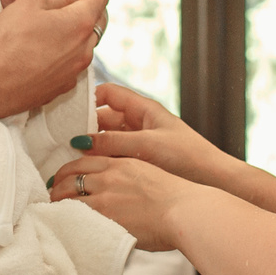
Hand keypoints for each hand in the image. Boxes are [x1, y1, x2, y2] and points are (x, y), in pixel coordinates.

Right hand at [0, 0, 105, 117]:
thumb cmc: (9, 39)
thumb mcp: (30, 4)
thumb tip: (71, 0)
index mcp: (80, 23)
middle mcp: (85, 48)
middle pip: (97, 19)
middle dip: (87, 3)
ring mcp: (76, 69)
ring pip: (86, 42)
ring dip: (77, 27)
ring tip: (57, 19)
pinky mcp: (65, 84)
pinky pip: (73, 61)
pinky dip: (67, 48)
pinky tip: (49, 45)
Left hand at [50, 153, 188, 250]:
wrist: (186, 210)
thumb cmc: (177, 198)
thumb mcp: (149, 175)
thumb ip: (130, 178)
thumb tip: (122, 191)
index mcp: (120, 163)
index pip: (83, 161)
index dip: (67, 170)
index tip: (62, 178)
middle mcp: (108, 176)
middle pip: (69, 176)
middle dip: (56, 186)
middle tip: (52, 196)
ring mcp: (105, 197)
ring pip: (67, 196)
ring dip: (57, 204)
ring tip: (52, 213)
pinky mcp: (105, 217)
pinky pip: (75, 216)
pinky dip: (65, 219)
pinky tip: (61, 224)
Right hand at [81, 84, 231, 185]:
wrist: (213, 180)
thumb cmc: (187, 156)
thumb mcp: (147, 145)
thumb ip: (113, 142)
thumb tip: (80, 142)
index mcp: (144, 109)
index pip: (109, 94)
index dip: (89, 98)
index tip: (68, 111)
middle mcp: (140, 122)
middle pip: (104, 117)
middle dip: (86, 127)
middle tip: (63, 140)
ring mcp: (140, 142)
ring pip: (108, 139)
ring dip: (93, 146)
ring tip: (71, 157)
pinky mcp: (141, 161)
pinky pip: (116, 155)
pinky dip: (103, 160)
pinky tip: (89, 170)